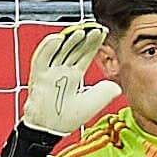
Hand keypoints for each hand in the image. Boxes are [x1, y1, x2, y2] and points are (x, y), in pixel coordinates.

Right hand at [21, 23, 121, 137]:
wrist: (50, 129)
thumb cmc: (66, 117)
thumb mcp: (92, 103)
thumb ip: (105, 93)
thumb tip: (117, 86)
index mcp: (73, 75)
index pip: (84, 54)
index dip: (93, 42)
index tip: (102, 32)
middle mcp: (62, 70)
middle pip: (73, 48)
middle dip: (83, 37)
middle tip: (93, 26)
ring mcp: (50, 72)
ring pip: (59, 50)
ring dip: (68, 40)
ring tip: (80, 30)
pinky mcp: (39, 76)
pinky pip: (42, 59)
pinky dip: (48, 48)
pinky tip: (57, 39)